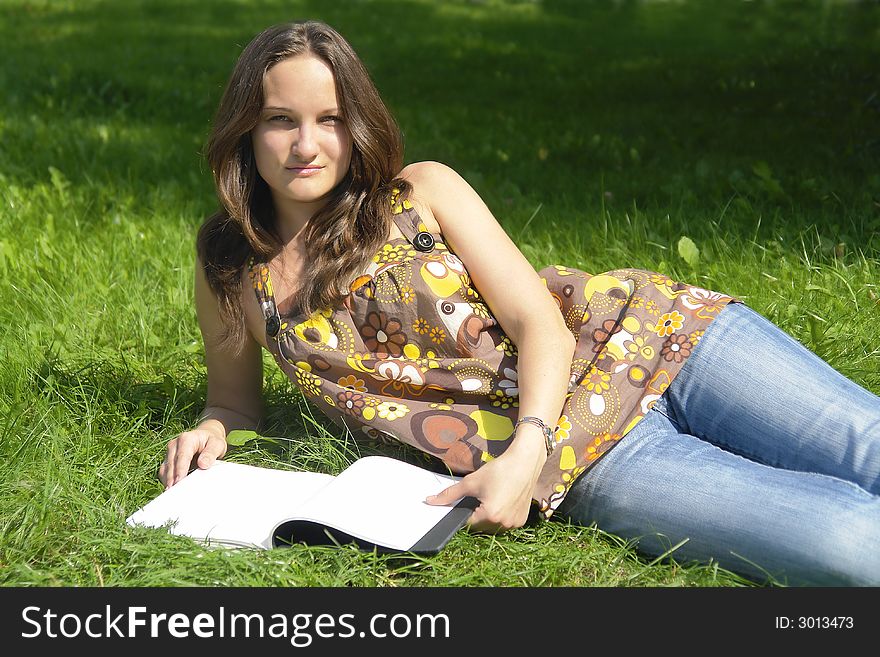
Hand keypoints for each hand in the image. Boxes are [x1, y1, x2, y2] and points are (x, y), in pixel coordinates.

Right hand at [158, 428, 226, 488]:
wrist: (206, 438)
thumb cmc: (211, 442)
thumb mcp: (217, 444)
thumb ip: (211, 453)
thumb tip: (202, 464)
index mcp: (186, 439)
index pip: (182, 456)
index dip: (180, 469)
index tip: (179, 481)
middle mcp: (174, 445)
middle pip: (171, 465)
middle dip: (172, 479)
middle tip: (175, 494)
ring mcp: (169, 454)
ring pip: (164, 470)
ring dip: (168, 482)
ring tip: (173, 495)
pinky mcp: (167, 462)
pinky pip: (164, 474)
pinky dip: (168, 482)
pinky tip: (174, 490)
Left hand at [425, 436, 545, 532]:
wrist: (524, 462)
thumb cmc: (499, 470)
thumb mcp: (471, 481)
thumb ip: (449, 494)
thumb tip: (430, 501)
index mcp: (490, 515)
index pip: (467, 523)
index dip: (464, 512)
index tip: (469, 501)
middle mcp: (503, 523)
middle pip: (481, 526)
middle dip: (476, 515)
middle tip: (481, 497)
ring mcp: (514, 524)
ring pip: (493, 526)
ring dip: (489, 517)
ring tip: (493, 497)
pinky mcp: (522, 520)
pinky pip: (505, 523)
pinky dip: (501, 516)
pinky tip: (502, 500)